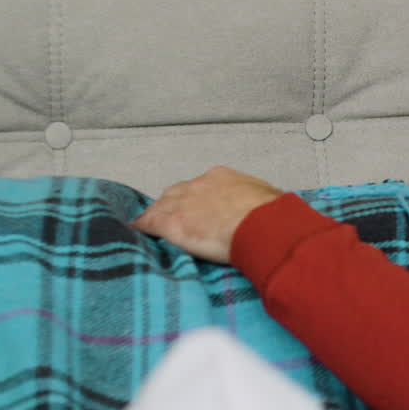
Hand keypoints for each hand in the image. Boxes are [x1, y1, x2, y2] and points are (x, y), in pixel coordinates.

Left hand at [130, 165, 283, 263]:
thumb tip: (270, 206)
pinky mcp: (171, 223)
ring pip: (160, 206)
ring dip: (156, 215)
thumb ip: (259, 200)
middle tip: (175, 217)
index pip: (200, 186)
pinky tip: (135, 232)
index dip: (197, 198)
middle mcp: (198, 185)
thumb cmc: (273, 214)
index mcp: (222, 177)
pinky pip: (148, 223)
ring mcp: (182, 203)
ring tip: (151, 225)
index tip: (200, 209)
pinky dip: (141, 227)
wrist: (262, 224)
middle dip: (174, 203)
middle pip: (176, 192)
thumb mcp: (270, 198)